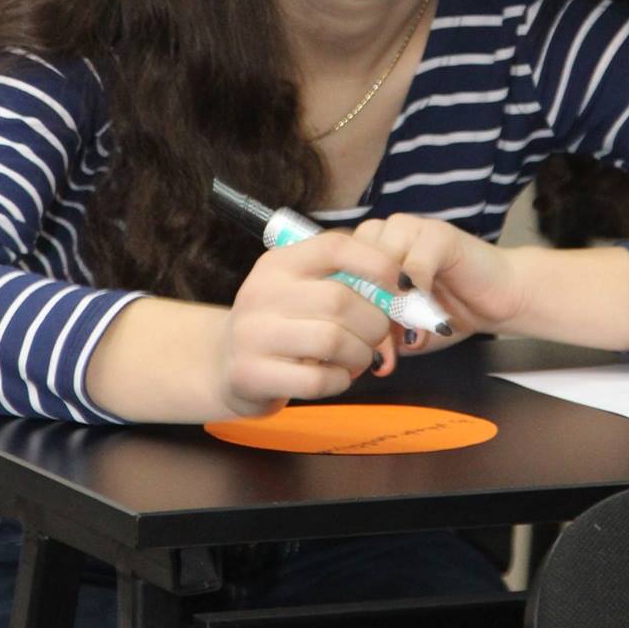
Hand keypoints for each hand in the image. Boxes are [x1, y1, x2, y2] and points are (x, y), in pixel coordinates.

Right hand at [216, 231, 396, 416]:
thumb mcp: (300, 288)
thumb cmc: (282, 323)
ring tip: (359, 357)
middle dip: (374, 322)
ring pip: (333, 340)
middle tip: (379, 336)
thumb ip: (343, 280)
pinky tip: (338, 376)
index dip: (377, 263)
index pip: (334, 247)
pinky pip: (317, 379)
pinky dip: (340, 380)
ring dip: (360, 353)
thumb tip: (403, 288)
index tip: (402, 286)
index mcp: (278, 262)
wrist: (225, 363)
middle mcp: (261, 291)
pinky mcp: (251, 374)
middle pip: (340, 300)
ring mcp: (253, 334)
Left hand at [352, 214, 528, 360]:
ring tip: (407, 334)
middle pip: (355, 272)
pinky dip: (418, 299)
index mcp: (367, 253)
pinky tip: (427, 317)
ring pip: (381, 266)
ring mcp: (409, 229)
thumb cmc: (448, 314)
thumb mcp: (405, 332)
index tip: (362, 354)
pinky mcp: (437, 233)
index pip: (338, 278)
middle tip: (384, 351)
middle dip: (368, 316)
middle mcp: (382, 235)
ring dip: (392, 307)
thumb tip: (356, 359)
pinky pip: (414, 267)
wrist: (500, 300)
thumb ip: (381, 337)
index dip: (347, 318)